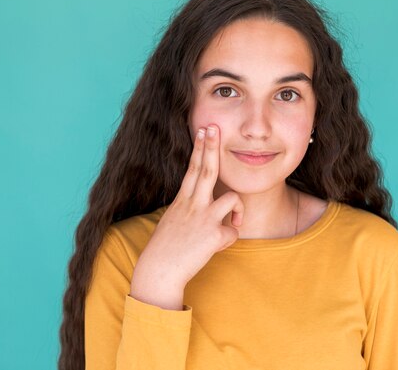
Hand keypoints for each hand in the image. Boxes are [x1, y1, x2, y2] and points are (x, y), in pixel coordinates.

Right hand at [130, 124, 243, 298]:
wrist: (159, 271)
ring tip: (233, 222)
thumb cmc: (165, 249)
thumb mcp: (174, 221)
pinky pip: (234, 231)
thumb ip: (189, 210)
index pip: (193, 168)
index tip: (203, 130)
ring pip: (232, 197)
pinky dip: (230, 240)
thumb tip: (205, 209)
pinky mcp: (214, 234)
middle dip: (212, 147)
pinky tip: (218, 247)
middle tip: (216, 128)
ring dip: (238, 210)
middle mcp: (193, 205)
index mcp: (182, 201)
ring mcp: (204, 218)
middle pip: (207, 170)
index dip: (200, 148)